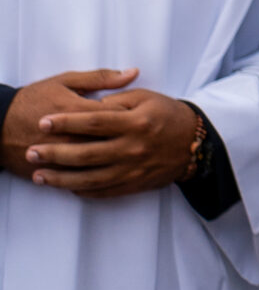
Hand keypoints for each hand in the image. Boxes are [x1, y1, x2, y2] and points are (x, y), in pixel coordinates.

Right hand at [5, 68, 136, 180]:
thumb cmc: (33, 99)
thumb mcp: (66, 81)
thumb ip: (101, 78)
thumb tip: (133, 73)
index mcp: (77, 110)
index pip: (117, 113)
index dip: (131, 113)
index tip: (137, 113)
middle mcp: (70, 136)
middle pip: (110, 140)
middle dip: (126, 138)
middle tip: (135, 134)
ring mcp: (61, 157)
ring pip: (97, 163)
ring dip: (114, 158)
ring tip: (123, 151)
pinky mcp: (52, 172)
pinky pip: (79, 178)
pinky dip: (95, 174)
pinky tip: (107, 169)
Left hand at [20, 75, 200, 195]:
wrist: (196, 143)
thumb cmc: (168, 115)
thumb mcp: (147, 97)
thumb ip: (118, 99)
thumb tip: (91, 105)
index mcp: (135, 122)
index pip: (94, 122)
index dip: (66, 122)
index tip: (44, 122)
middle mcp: (132, 148)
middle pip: (86, 153)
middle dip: (54, 153)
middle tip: (31, 151)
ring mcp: (132, 169)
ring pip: (89, 178)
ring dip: (60, 178)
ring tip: (39, 175)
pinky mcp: (133, 185)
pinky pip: (101, 191)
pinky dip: (80, 190)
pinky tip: (65, 186)